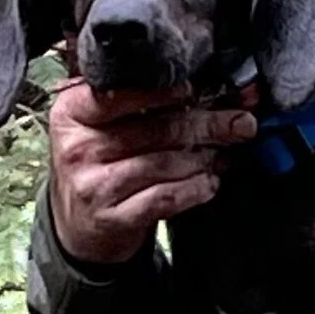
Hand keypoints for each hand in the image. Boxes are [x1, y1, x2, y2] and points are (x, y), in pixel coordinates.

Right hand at [47, 80, 255, 264]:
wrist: (76, 225)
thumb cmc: (97, 166)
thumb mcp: (100, 127)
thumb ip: (138, 104)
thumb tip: (203, 87)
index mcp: (73, 112)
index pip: (124, 93)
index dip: (168, 91)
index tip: (203, 90)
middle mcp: (80, 146)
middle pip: (156, 128)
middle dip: (207, 124)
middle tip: (241, 122)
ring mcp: (94, 184)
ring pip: (164, 163)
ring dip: (204, 158)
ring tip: (224, 154)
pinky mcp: (112, 218)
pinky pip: (165, 198)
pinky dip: (195, 189)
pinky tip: (209, 183)